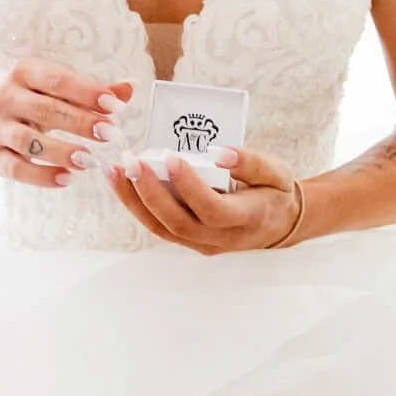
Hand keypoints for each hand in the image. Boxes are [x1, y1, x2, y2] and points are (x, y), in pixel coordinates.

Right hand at [0, 59, 132, 188]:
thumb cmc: (34, 100)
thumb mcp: (58, 90)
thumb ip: (93, 91)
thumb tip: (129, 88)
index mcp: (25, 72)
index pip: (57, 80)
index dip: (87, 92)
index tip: (114, 106)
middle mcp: (6, 97)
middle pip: (44, 109)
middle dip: (79, 122)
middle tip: (109, 134)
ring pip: (27, 140)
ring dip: (60, 151)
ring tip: (89, 159)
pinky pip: (15, 168)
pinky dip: (41, 176)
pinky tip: (67, 178)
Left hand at [105, 144, 305, 253]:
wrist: (279, 224)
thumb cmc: (276, 192)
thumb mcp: (276, 171)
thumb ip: (249, 162)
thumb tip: (218, 152)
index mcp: (246, 218)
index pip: (212, 208)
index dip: (189, 186)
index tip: (172, 157)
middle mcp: (221, 237)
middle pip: (177, 223)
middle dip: (149, 193)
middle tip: (131, 162)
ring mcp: (203, 243)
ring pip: (162, 229)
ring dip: (134, 201)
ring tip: (115, 171)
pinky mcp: (190, 240)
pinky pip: (159, 226)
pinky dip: (138, 205)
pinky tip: (123, 181)